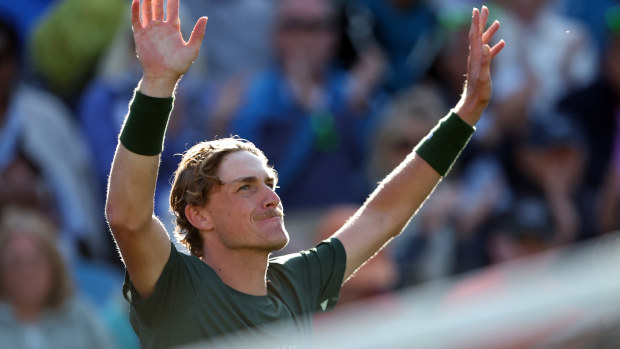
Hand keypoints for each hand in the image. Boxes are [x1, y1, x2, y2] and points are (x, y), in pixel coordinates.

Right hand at [131, 0, 206, 96]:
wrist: (163, 76)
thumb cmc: (178, 66)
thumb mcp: (192, 49)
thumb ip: (198, 33)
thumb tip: (205, 17)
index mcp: (173, 28)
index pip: (173, 8)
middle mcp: (161, 27)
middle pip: (159, 6)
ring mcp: (150, 30)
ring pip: (147, 10)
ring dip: (147, 0)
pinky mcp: (140, 36)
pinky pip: (136, 20)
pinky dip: (135, 10)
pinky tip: (136, 1)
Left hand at [454, 6, 504, 125]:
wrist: (472, 104)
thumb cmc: (479, 92)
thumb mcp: (483, 77)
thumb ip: (485, 61)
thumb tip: (485, 45)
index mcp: (476, 57)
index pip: (475, 35)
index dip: (476, 22)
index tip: (477, 10)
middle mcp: (475, 57)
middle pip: (478, 35)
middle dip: (481, 22)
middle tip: (485, 9)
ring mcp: (478, 62)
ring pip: (484, 43)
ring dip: (489, 32)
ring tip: (497, 23)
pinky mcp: (482, 68)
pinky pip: (489, 54)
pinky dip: (495, 47)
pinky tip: (502, 44)